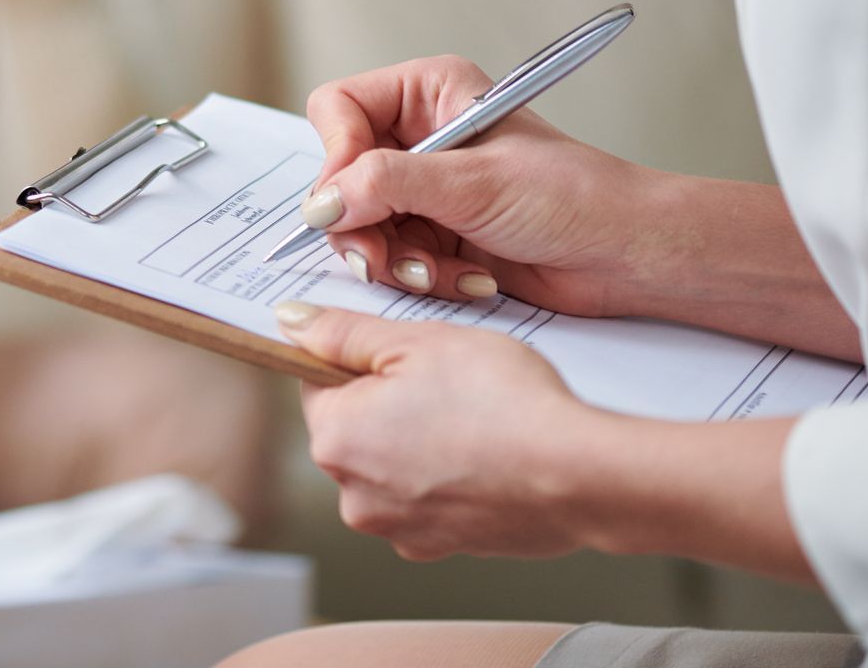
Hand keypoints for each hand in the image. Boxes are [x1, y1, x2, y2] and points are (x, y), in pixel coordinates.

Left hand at [279, 302, 815, 583]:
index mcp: (335, 438)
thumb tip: (291, 321)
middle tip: (447, 378)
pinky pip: (430, 497)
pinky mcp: (441, 547)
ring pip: (393, 463)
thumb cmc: (502, 402)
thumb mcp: (416, 340)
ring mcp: (398, 528)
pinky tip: (487, 452)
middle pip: (355, 426)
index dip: (361, 356)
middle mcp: (353, 495)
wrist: (576, 475)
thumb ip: (345, 332)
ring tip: (474, 416)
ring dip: (420, 439)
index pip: (318, 381)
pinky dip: (451, 475)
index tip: (400, 350)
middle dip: (391, 400)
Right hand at [302, 55, 660, 315]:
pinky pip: (391, 259)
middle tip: (381, 260)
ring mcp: (425, 189)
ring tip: (438, 272)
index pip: (339, 109)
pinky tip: (465, 280)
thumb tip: (321, 203)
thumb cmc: (573, 197)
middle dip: (362, 226)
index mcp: (427, 93)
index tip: (346, 203)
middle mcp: (419, 137)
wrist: (624, 254)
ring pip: (359, 226)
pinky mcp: (435, 235)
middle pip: (340, 177)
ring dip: (394, 259)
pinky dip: (420, 276)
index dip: (335, 158)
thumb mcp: (473, 183)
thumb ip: (387, 185)